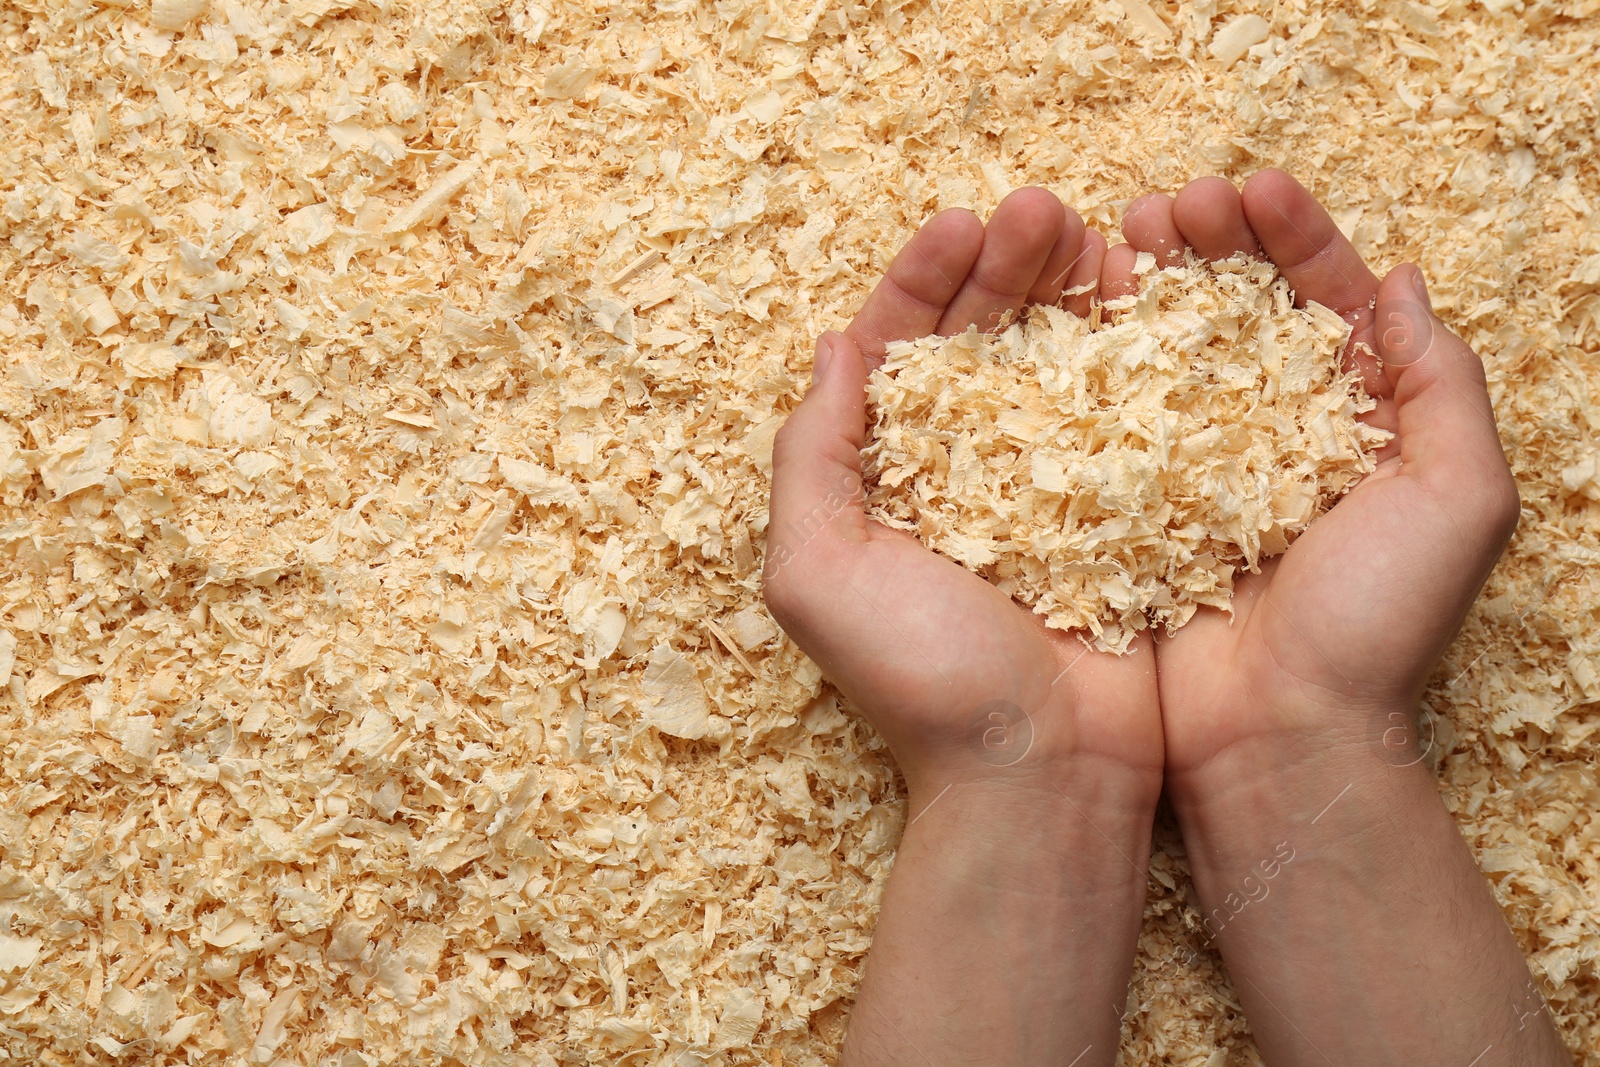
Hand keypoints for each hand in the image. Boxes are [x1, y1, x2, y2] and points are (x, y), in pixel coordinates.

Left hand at [765, 190, 1162, 1066]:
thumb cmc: (923, 677)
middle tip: (1043, 210)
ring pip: (1052, 358)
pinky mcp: (1118, 506)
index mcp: (885, 477)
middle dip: (1004, 266)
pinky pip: (1123, 408)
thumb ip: (809, 456)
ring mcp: (1044, 486)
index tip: (961, 224)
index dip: (921, 280)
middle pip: (979, 339)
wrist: (1044, 769)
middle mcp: (961, 471)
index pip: (897, 350)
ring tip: (1097, 232)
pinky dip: (1132, 349)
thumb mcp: (816, 568)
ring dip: (1068, 288)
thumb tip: (834, 348)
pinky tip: (1146, 296)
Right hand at [1102, 170, 1520, 779]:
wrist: (1276, 735)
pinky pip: (1119, 413)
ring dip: (1151, 283)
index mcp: (1361, 423)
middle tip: (1171, 206)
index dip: (1296, 237)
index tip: (1254, 187)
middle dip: (1213, 245)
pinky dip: (1101, 356)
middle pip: (1245, 311)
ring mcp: (1204, 467)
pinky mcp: (1141, 501)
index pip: (1329, 303)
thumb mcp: (1459, 499)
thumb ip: (1442, 388)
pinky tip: (1078, 312)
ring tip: (1120, 236)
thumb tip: (1402, 285)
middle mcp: (1280, 434)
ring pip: (1176, 349)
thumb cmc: (1376, 625)